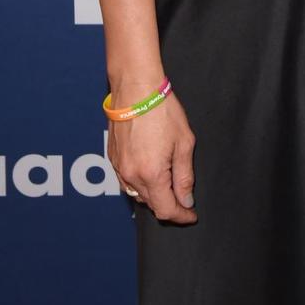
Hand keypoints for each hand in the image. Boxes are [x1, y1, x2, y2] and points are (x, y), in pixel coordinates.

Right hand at [108, 86, 196, 224]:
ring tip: (170, 185)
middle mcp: (131, 175)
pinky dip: (140, 184)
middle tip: (185, 200)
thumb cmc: (162, 110)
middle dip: (169, 205)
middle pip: (151, 204)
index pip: (166, 209)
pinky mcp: (112, 158)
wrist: (136, 88)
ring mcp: (119, 168)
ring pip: (137, 195)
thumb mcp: (184, 142)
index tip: (191, 215)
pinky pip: (126, 182)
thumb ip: (185, 176)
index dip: (181, 216)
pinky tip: (151, 173)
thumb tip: (185, 200)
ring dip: (154, 195)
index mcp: (151, 174)